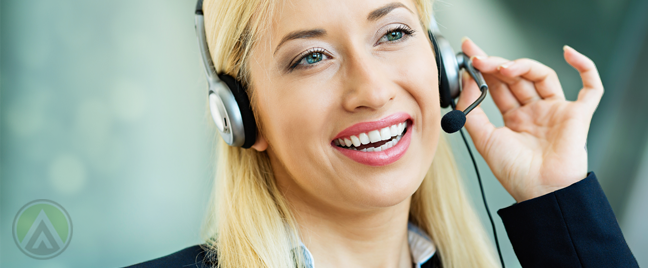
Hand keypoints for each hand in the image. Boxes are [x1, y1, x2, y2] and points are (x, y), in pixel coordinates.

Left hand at [455, 38, 603, 201]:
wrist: (539, 192)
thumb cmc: (514, 173)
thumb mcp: (484, 139)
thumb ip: (472, 111)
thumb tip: (466, 81)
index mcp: (514, 118)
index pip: (498, 86)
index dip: (484, 69)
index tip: (468, 53)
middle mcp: (535, 112)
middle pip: (516, 78)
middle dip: (496, 64)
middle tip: (477, 57)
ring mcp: (556, 111)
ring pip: (541, 76)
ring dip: (522, 65)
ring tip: (502, 67)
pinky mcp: (577, 115)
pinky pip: (591, 88)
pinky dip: (585, 67)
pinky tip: (568, 54)